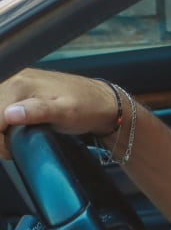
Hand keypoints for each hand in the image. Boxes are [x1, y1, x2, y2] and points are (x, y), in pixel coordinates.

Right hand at [0, 69, 118, 157]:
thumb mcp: (66, 113)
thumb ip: (37, 112)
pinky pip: (1, 104)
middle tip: (13, 147)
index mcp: (21, 84)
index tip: (9, 151)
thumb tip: (10, 114)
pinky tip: (15, 126)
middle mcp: (15, 78)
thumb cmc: (88, 107)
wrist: (102, 101)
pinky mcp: (19, 87)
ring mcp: (16, 81)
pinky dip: (4, 120)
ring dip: (0, 128)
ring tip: (14, 137)